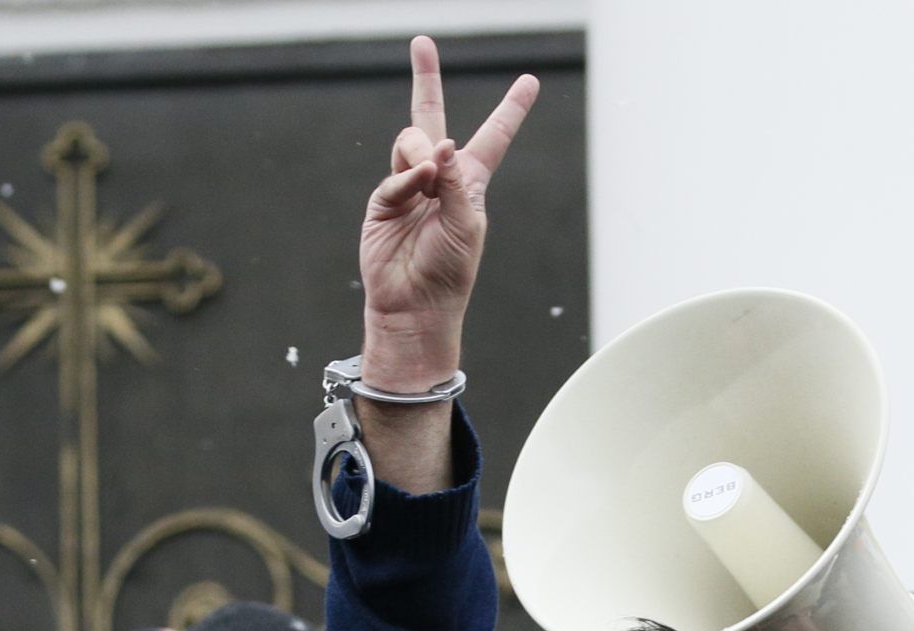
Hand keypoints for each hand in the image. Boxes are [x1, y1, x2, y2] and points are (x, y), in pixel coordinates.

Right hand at [360, 36, 538, 392]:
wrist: (415, 305)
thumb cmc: (449, 272)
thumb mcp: (467, 225)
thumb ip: (456, 183)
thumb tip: (440, 146)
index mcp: (470, 184)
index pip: (493, 138)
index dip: (510, 110)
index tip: (530, 81)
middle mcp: (439, 178)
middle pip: (432, 117)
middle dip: (426, 79)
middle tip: (422, 42)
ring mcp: (408, 186)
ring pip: (411, 141)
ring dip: (420, 153)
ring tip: (426, 182)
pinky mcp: (383, 200)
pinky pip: (394, 174)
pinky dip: (406, 178)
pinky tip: (417, 187)